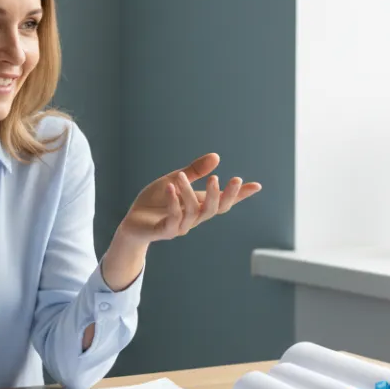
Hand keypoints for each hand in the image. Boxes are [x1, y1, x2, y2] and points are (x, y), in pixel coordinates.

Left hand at [117, 153, 260, 244]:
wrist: (132, 222)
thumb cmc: (154, 202)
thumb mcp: (175, 181)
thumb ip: (194, 171)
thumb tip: (217, 157)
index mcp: (198, 206)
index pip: (223, 201)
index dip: (239, 195)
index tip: (257, 185)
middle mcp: (193, 218)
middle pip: (214, 210)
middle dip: (221, 196)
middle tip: (224, 178)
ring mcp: (179, 226)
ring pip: (193, 212)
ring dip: (189, 193)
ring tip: (181, 177)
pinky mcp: (164, 231)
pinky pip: (172, 218)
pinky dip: (172, 202)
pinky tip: (171, 187)